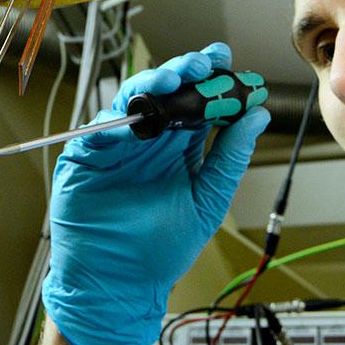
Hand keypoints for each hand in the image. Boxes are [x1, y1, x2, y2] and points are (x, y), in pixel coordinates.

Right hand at [41, 42, 270, 344]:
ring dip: (152, 84)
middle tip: (204, 62)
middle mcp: (148, 137)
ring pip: (132, 99)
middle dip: (185, 70)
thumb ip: (229, 158)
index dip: (212, 78)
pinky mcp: (85, 158)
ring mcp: (116, 144)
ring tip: (174, 78)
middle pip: (165, 90)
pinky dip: (118, 121)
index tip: (229, 61)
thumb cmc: (161, 248)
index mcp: (179, 144)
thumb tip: (258, 114)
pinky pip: (99, 131)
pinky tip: (139, 121)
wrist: (119, 284)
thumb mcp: (207, 200)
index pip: (197, 100)